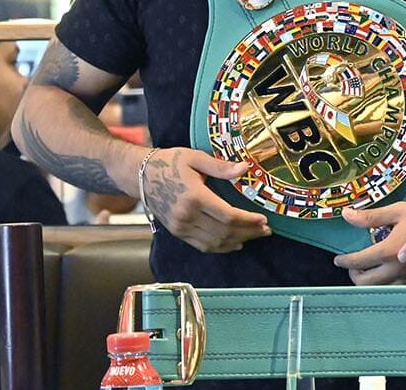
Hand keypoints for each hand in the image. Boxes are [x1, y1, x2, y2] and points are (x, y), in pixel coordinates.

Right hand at [142, 148, 270, 252]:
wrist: (140, 175)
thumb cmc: (169, 162)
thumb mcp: (195, 158)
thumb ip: (220, 166)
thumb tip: (244, 168)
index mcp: (194, 197)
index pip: (228, 216)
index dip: (249, 221)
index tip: (264, 219)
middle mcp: (186, 216)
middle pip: (224, 232)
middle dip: (249, 232)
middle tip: (266, 229)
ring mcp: (180, 227)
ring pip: (215, 242)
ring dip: (238, 241)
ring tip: (255, 235)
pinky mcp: (177, 232)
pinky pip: (202, 246)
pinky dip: (221, 247)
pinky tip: (235, 243)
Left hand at [335, 202, 405, 283]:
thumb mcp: (398, 211)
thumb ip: (370, 216)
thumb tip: (346, 215)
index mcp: (389, 251)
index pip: (358, 262)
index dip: (345, 261)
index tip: (339, 260)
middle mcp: (397, 270)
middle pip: (365, 283)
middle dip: (355, 275)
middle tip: (354, 266)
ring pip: (379, 289)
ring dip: (370, 281)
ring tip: (369, 269)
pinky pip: (395, 289)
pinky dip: (386, 284)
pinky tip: (387, 274)